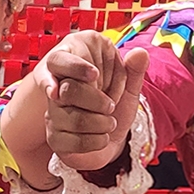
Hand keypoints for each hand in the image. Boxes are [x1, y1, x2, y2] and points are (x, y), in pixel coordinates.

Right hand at [41, 32, 147, 171]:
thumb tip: (140, 52)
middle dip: (97, 100)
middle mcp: (57, 91)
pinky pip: (72, 140)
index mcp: (73, 71)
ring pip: (73, 118)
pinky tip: (103, 138)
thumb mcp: (128, 89)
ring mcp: (53, 115)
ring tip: (110, 123)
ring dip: (101, 123)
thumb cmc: (115, 109)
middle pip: (68, 90)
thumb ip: (133, 71)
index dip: (77, 67)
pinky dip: (96, 141)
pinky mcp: (54, 138)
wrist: (111, 141)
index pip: (60, 61)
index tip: (95, 75)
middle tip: (111, 106)